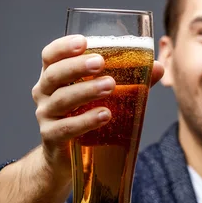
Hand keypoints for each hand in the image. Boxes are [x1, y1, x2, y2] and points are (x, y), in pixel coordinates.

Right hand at [31, 35, 163, 175]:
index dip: (63, 47)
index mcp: (54, 78)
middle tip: (101, 63)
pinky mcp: (51, 138)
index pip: (50, 56)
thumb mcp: (105, 97)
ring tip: (110, 86)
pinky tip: (104, 115)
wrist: (69, 161)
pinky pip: (66, 128)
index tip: (83, 42)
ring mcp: (46, 116)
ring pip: (61, 100)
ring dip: (86, 91)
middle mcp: (44, 94)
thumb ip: (130, 81)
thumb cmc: (86, 118)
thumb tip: (158, 67)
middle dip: (76, 66)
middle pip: (54, 74)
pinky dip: (85, 121)